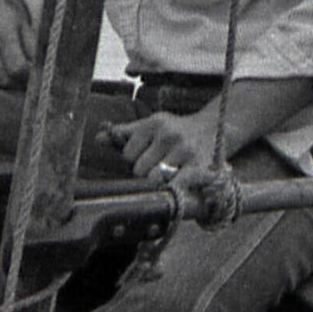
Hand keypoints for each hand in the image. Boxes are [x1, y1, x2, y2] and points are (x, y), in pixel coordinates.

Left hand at [107, 109, 221, 180]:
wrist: (214, 129)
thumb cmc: (176, 130)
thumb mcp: (151, 125)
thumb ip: (125, 133)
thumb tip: (97, 138)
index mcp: (154, 123)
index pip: (127, 154)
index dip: (135, 159)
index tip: (147, 155)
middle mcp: (169, 134)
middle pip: (140, 170)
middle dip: (146, 171)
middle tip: (159, 165)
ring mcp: (185, 151)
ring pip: (154, 180)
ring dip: (159, 181)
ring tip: (169, 173)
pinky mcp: (198, 167)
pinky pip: (174, 187)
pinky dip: (173, 188)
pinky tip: (177, 182)